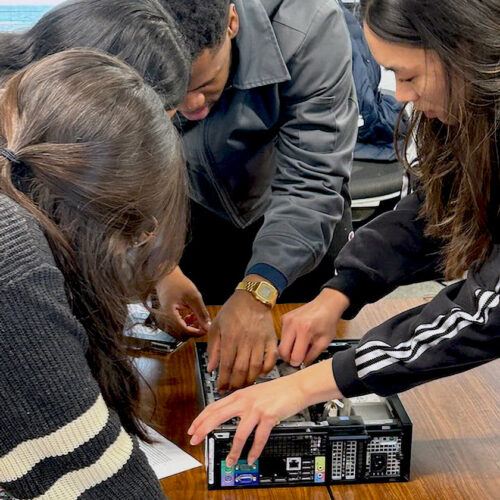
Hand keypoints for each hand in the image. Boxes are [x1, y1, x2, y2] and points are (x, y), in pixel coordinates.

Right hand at [155, 266, 210, 338]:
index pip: (185, 332)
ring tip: (197, 318)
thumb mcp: (194, 297)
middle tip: (203, 323)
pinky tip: (190, 316)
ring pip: (178, 332)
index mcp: (170, 315)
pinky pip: (176, 327)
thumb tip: (207, 325)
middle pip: (181, 335)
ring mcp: (164, 319)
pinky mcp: (166, 317)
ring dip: (189, 328)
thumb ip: (201, 313)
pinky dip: (185, 324)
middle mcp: (165, 320)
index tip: (206, 328)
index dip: (197, 332)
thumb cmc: (177, 282)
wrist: (166, 276)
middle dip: (194, 330)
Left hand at [188, 359, 341, 465]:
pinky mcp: (269, 416)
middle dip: (204, 429)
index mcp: (240, 395)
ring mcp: (257, 409)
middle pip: (218, 416)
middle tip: (196, 441)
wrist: (297, 386)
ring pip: (239, 433)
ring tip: (229, 461)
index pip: (214, 406)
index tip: (193, 428)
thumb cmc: (277, 390)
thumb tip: (228, 414)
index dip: (201, 418)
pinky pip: (259, 438)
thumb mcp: (254, 392)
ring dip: (233, 450)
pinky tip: (251, 458)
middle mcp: (245, 400)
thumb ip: (241, 402)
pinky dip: (254, 451)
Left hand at [207, 288, 277, 389]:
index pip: (226, 365)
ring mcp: (261, 341)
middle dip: (235, 384)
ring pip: (256, 367)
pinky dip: (266, 369)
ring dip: (249, 379)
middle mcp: (246, 341)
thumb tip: (211, 368)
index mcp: (231, 337)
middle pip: (241, 369)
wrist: (253, 297)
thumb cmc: (233, 310)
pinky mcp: (272, 340)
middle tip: (231, 388)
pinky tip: (260, 373)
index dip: (223, 380)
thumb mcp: (216, 326)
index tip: (220, 388)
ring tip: (243, 384)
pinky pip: (271, 359)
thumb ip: (213, 348)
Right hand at [279, 288, 349, 366]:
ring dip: (288, 348)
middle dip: (289, 358)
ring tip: (299, 345)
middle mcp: (293, 324)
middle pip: (282, 351)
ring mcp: (287, 320)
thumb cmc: (327, 321)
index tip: (301, 363)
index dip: (297, 362)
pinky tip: (297, 336)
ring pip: (281, 343)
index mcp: (305, 330)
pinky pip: (282, 335)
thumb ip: (312, 355)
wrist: (326, 304)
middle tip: (297, 358)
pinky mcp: (284, 318)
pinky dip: (288, 339)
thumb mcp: (325, 342)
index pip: (294, 355)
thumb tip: (302, 365)